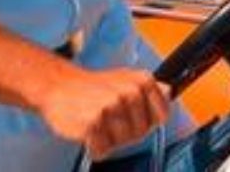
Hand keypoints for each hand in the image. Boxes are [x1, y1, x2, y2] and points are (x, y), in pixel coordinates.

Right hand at [38, 65, 169, 159]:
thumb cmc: (94, 86)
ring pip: (124, 142)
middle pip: (142, 132)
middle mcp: (130, 92)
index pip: (162, 115)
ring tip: (99, 123)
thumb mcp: (127, 79)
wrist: (59, 86)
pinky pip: (103, 150)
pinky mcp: (93, 122)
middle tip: (110, 119)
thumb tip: (170, 93)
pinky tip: (89, 131)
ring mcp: (112, 107)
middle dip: (127, 132)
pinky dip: (95, 148)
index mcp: (143, 80)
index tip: (135, 116)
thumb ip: (150, 88)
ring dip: (110, 140)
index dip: (148, 121)